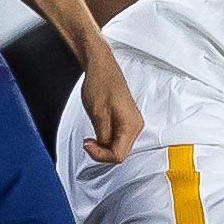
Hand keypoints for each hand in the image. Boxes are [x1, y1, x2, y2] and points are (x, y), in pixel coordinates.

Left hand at [78, 46, 144, 162]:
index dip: (100, 155)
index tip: (88, 146)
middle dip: (101, 152)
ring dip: (103, 146)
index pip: (118, 155)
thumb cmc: (100, 83)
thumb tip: (104, 148)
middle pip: (120, 152)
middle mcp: (136, 125)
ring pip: (118, 146)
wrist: (101, 68)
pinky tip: (97, 132)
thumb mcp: (97, 115)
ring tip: (91, 137)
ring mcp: (132, 123)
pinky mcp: (126, 120)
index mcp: (131, 125)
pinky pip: (117, 138)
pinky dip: (105, 139)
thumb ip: (103, 136)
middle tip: (88, 142)